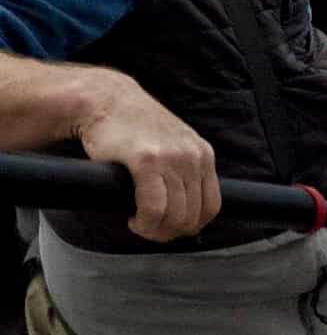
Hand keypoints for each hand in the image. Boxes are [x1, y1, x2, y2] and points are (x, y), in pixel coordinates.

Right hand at [76, 71, 221, 242]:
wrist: (107, 101)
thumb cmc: (134, 128)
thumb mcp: (174, 145)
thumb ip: (185, 172)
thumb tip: (188, 214)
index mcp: (202, 153)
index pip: (211, 206)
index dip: (190, 226)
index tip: (169, 226)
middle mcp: (192, 156)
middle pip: (192, 217)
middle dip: (169, 232)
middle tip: (149, 228)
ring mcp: (171, 157)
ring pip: (174, 217)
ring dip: (154, 230)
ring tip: (139, 222)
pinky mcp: (147, 160)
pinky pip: (154, 208)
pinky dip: (144, 222)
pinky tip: (133, 218)